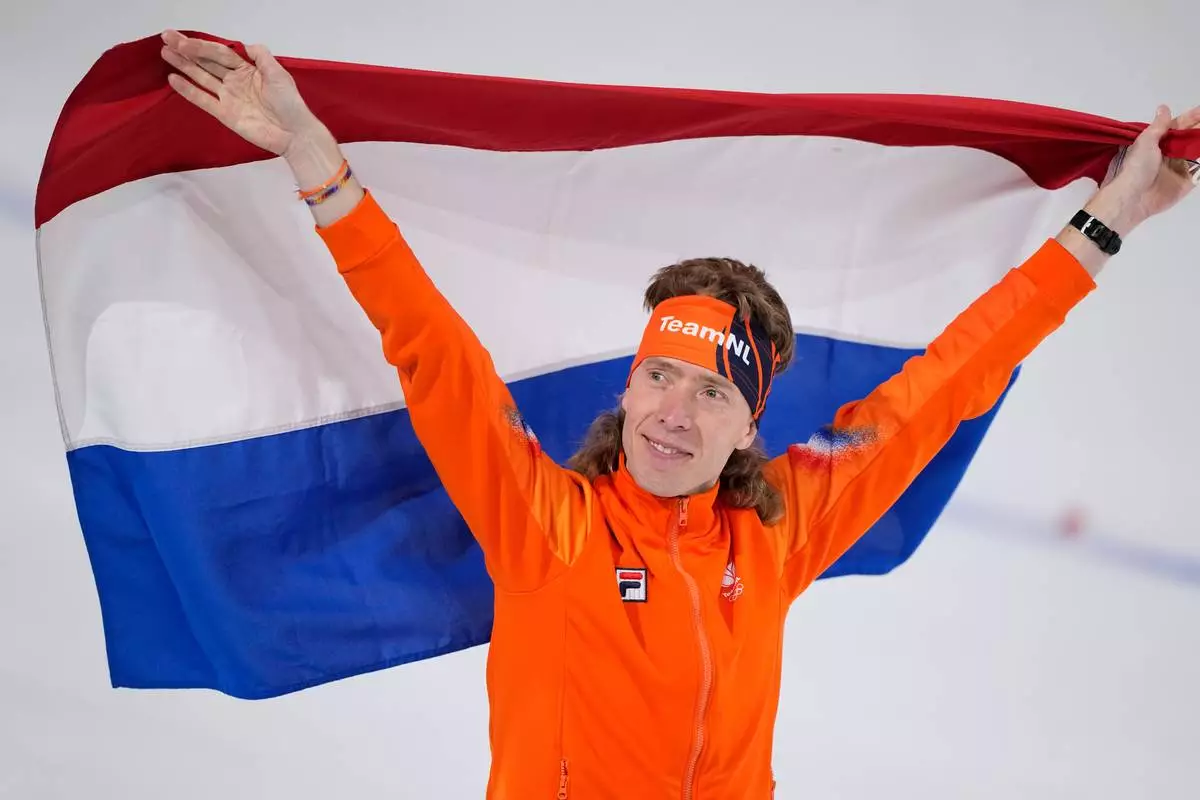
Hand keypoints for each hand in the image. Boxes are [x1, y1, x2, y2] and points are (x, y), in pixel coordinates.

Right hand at [160, 30, 323, 157]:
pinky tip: (173, 79)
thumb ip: (261, 57)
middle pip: (207, 63)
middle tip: (166, 39)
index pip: (221, 54)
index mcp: (248, 70)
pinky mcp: (225, 114)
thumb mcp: (278, 74)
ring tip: (165, 53)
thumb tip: (244, 45)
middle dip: (187, 51)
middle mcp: (235, 81)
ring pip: (202, 78)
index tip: (183, 39)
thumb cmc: (289, 103)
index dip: (202, 46)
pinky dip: (188, 90)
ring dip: (184, 65)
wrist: (294, 133)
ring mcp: (229, 98)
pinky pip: (203, 100)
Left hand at [1092, 104, 1199, 232]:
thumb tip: (1163, 107)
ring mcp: (1179, 168)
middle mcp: (1170, 154)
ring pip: (1196, 152)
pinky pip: (1199, 171)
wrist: (1133, 197)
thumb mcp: (1146, 141)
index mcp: (1158, 143)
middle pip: (1190, 138)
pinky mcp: (1186, 182)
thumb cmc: (1136, 167)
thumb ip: (1159, 125)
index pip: (1179, 126)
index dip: (1192, 118)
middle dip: (1199, 129)